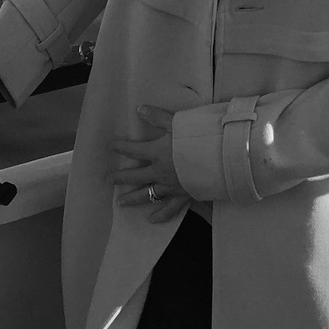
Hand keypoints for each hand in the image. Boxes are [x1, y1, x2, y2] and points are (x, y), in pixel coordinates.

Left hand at [112, 104, 188, 223]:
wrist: (219, 159)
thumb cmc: (198, 138)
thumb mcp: (177, 123)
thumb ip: (158, 117)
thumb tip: (140, 109)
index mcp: (157, 153)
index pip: (134, 149)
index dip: (122, 147)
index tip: (112, 146)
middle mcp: (160, 172)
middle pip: (135, 177)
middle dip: (120, 177)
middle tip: (108, 180)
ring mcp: (170, 186)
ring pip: (147, 195)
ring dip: (133, 198)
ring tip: (121, 203)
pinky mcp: (183, 196)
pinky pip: (169, 209)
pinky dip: (160, 214)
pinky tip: (152, 220)